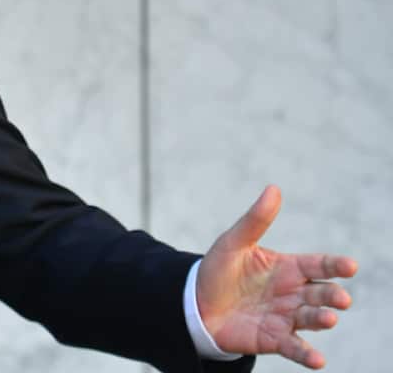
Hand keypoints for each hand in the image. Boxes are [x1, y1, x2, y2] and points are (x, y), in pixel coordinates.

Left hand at [197, 185, 357, 368]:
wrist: (195, 305)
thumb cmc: (217, 271)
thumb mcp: (233, 243)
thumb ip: (255, 220)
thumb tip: (273, 189)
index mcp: (288, 268)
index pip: (318, 265)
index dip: (335, 266)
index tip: (350, 266)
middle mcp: (293, 293)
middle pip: (321, 294)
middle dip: (333, 296)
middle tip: (340, 298)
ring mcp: (286, 317)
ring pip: (312, 319)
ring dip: (323, 320)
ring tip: (329, 319)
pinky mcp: (274, 339)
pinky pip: (295, 348)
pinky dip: (307, 355)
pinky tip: (317, 361)